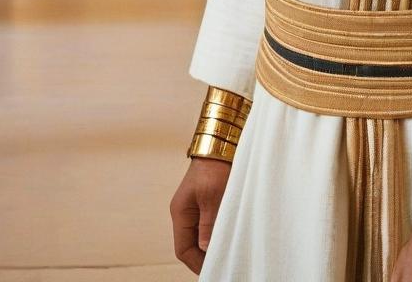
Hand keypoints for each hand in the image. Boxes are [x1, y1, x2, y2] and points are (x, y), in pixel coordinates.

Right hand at [169, 157, 231, 273]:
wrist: (221, 143)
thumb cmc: (214, 166)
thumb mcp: (212, 196)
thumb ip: (208, 224)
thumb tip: (206, 249)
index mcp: (180, 212)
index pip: (183, 249)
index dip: (196, 263)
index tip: (214, 269)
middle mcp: (185, 212)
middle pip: (191, 245)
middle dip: (205, 257)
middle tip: (224, 264)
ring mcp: (196, 207)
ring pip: (201, 236)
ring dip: (212, 245)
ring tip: (229, 253)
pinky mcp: (207, 202)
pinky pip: (209, 225)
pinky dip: (217, 233)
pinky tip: (230, 237)